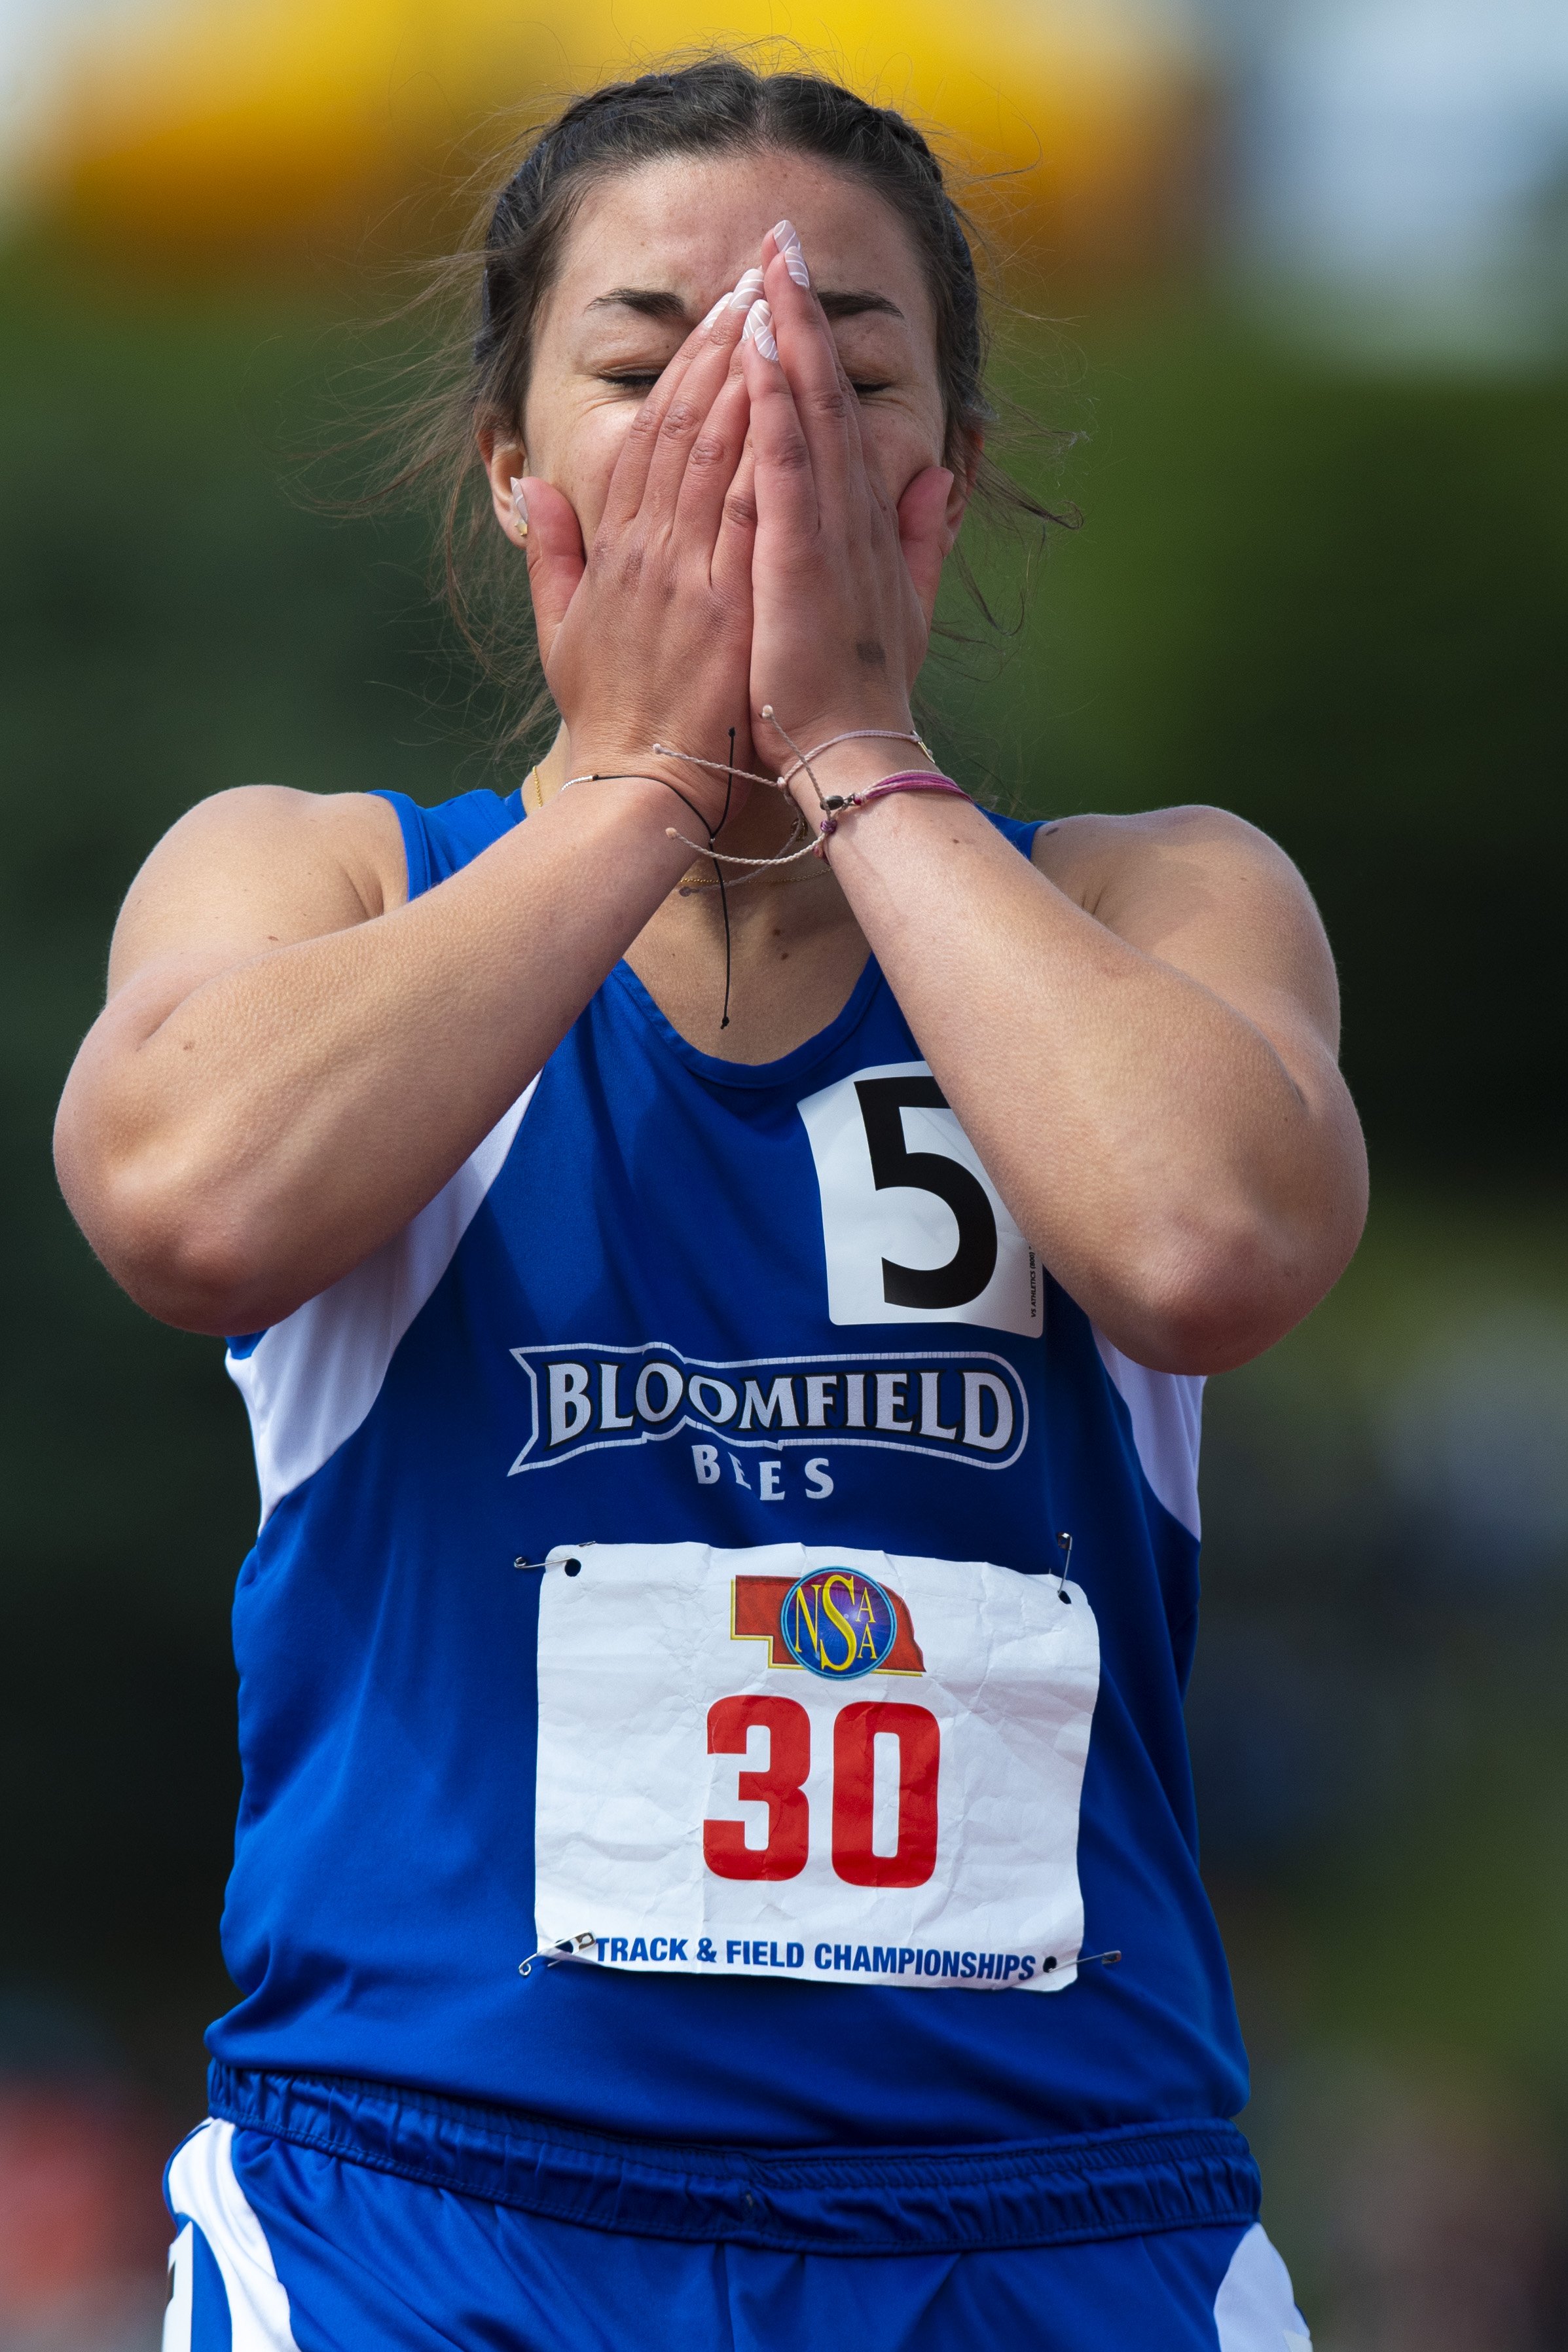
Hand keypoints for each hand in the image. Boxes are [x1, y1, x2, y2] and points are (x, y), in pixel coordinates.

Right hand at [515, 286, 759, 824]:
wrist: (638, 789)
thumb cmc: (612, 720)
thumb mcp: (563, 633)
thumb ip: (552, 557)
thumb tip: (536, 491)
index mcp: (615, 550)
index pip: (648, 436)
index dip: (683, 370)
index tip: (717, 317)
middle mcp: (645, 549)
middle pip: (680, 424)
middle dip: (718, 347)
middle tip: (754, 278)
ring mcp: (682, 573)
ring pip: (709, 450)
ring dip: (742, 374)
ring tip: (773, 309)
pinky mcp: (719, 606)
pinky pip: (742, 510)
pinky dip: (760, 449)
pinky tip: (783, 397)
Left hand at [736, 225, 954, 780]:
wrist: (853, 755)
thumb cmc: (857, 696)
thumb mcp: (896, 609)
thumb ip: (913, 541)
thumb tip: (929, 480)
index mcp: (854, 525)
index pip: (831, 414)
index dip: (815, 345)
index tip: (791, 286)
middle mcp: (847, 514)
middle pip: (823, 391)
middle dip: (803, 310)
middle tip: (781, 236)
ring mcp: (826, 531)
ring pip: (808, 410)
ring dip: (790, 332)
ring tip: (769, 263)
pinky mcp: (800, 555)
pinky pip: (785, 460)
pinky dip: (776, 400)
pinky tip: (763, 347)